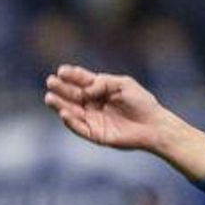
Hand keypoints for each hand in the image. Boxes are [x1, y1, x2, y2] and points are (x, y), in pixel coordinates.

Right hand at [44, 65, 204, 178]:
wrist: (154, 125)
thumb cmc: (142, 102)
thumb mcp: (124, 84)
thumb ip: (103, 83)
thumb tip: (86, 90)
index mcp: (100, 89)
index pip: (81, 80)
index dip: (71, 75)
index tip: (62, 70)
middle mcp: (93, 103)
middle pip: (72, 95)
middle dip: (61, 88)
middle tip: (51, 81)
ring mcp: (93, 119)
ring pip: (71, 111)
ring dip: (60, 105)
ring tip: (50, 97)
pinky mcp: (95, 134)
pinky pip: (79, 128)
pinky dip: (70, 121)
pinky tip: (64, 113)